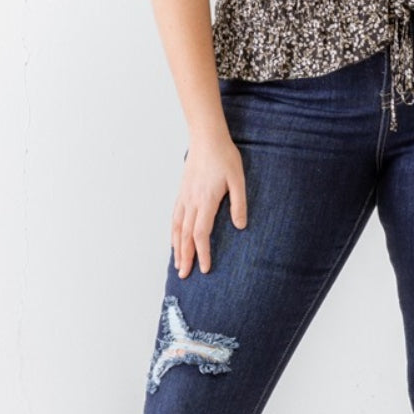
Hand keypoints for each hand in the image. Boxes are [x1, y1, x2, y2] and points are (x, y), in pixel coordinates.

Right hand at [172, 133, 247, 276]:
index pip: (201, 233)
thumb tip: (240, 226)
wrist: (207, 138)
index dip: (202, 253)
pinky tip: (175, 239)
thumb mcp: (238, 179)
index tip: (205, 268)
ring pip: (177, 228)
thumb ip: (239, 204)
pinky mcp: (182, 192)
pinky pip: (175, 217)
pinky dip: (173, 232)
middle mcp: (192, 202)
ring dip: (177, 247)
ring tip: (177, 264)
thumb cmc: (225, 157)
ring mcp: (185, 197)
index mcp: (206, 201)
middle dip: (185, 257)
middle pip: (186, 235)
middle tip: (184, 275)